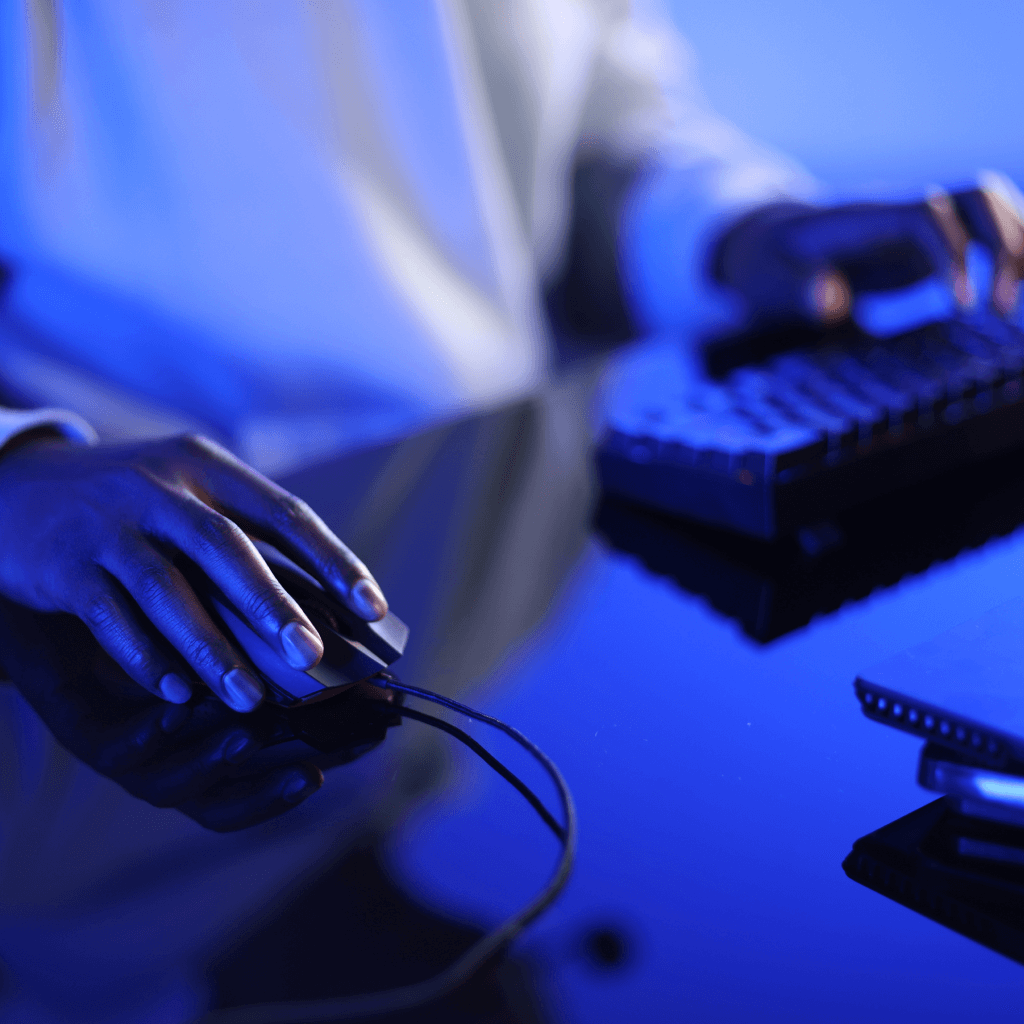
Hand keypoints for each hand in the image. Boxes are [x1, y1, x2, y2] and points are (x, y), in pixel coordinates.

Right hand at [0, 433, 387, 711]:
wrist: (12, 486)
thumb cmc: (128, 504)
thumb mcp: (185, 496)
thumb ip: (241, 540)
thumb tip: (314, 607)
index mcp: (207, 467)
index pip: (284, 513)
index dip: (333, 560)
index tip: (373, 608)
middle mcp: (161, 487)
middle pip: (227, 548)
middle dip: (273, 606)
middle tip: (312, 658)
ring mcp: (109, 523)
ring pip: (168, 589)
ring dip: (211, 648)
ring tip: (249, 699)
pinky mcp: (64, 563)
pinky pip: (110, 616)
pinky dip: (146, 656)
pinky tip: (177, 693)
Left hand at [0, 597, 321, 830]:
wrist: (63, 576)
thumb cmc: (153, 595)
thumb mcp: (221, 609)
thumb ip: (272, 626)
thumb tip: (350, 620)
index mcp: (211, 733)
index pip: (274, 770)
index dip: (323, 759)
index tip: (365, 744)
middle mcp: (171, 755)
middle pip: (230, 790)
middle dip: (276, 782)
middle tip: (322, 762)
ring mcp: (125, 752)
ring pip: (174, 781)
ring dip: (214, 762)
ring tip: (252, 733)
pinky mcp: (82, 732)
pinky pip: (119, 747)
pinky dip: (153, 734)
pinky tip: (181, 705)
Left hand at [713, 177, 1023, 326]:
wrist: (771, 244)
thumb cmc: (768, 264)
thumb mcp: (765, 282)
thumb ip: (794, 292)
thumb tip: (831, 303)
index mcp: (867, 216)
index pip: (927, 214)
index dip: (952, 254)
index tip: (961, 306)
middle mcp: (903, 209)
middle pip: (979, 196)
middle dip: (1006, 245)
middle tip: (1000, 310)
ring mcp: (922, 222)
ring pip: (993, 209)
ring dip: (1017, 248)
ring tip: (1010, 309)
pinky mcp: (930, 243)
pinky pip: (985, 235)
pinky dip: (1009, 256)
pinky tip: (1008, 297)